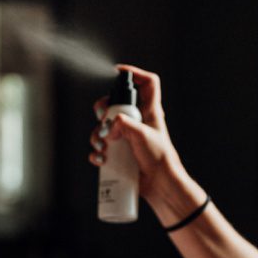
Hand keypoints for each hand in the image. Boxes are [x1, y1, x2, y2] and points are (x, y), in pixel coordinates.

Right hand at [88, 64, 188, 206]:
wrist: (160, 185)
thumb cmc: (160, 159)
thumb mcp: (142, 136)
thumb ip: (125, 124)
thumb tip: (109, 125)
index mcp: (149, 112)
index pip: (147, 84)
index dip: (135, 73)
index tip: (117, 72)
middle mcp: (138, 122)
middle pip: (116, 104)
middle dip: (104, 109)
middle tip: (101, 117)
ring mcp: (127, 138)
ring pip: (105, 128)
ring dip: (97, 135)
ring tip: (101, 145)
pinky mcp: (120, 154)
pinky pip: (102, 148)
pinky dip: (96, 152)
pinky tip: (100, 158)